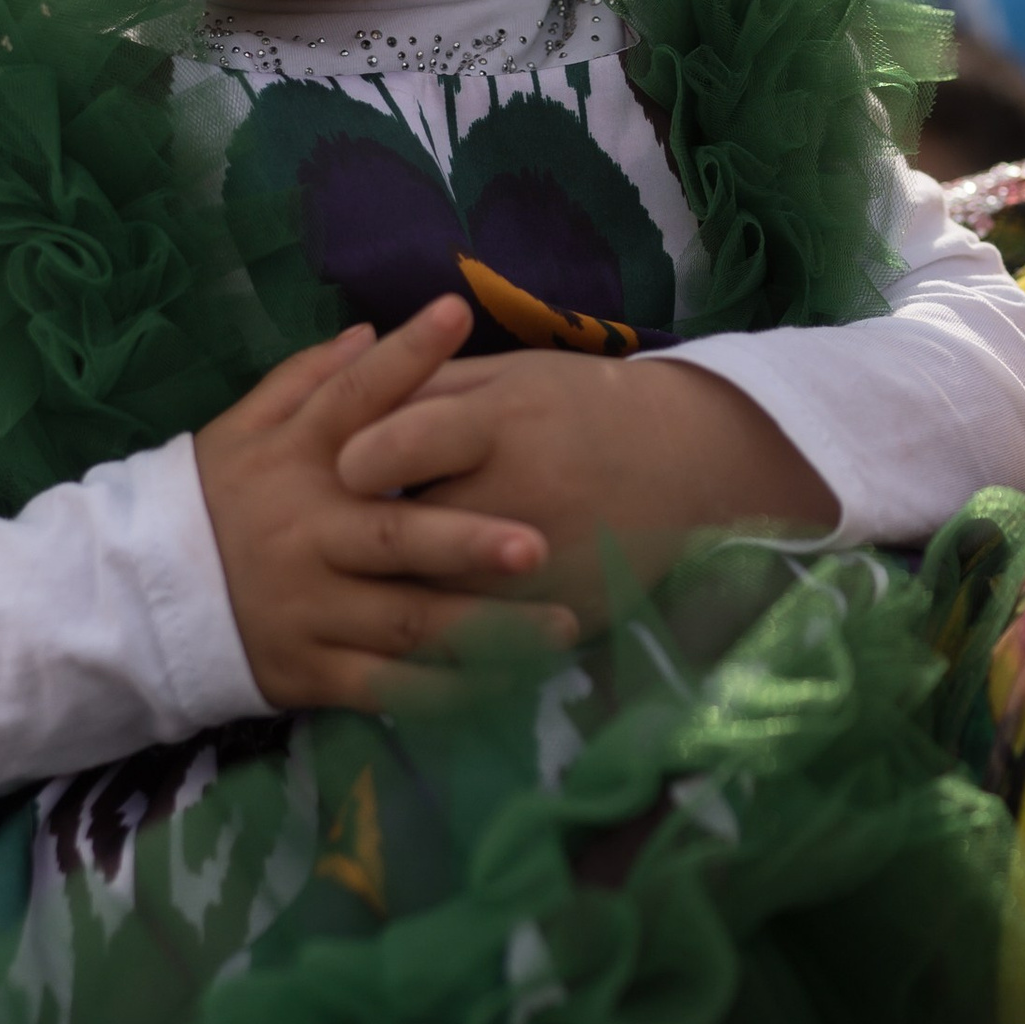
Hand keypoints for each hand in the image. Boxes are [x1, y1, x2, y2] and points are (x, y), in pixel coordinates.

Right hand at [196, 299, 575, 712]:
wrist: (132, 596)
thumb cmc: (210, 502)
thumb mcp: (241, 431)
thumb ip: (306, 381)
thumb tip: (367, 330)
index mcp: (296, 462)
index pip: (352, 398)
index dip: (403, 356)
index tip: (456, 311)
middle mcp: (309, 534)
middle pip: (397, 536)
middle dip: (468, 543)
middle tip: (537, 542)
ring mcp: (311, 608)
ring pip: (408, 623)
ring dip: (488, 629)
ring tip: (561, 627)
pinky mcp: (310, 670)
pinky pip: (388, 688)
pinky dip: (446, 692)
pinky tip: (506, 686)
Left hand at [334, 352, 834, 635]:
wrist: (690, 461)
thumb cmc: (582, 406)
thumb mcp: (509, 376)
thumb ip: (427, 389)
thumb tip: (342, 405)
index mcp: (502, 421)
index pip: (407, 442)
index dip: (364, 458)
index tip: (344, 469)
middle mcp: (521, 492)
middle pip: (412, 533)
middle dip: (365, 544)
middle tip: (334, 548)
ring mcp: (548, 563)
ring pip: (445, 599)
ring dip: (395, 604)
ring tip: (361, 600)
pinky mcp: (567, 612)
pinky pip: (490, 643)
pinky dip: (449, 647)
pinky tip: (418, 643)